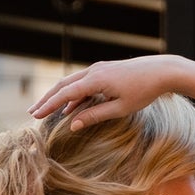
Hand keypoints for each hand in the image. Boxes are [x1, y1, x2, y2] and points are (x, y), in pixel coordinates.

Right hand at [29, 57, 185, 131]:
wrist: (161, 71)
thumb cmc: (143, 91)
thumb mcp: (120, 108)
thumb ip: (95, 115)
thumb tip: (73, 125)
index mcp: (96, 80)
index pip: (65, 94)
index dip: (49, 105)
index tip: (35, 116)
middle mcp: (93, 71)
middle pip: (63, 85)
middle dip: (47, 99)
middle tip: (32, 113)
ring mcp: (98, 69)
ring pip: (71, 83)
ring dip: (58, 96)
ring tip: (45, 110)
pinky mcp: (104, 71)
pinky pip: (83, 83)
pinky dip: (73, 95)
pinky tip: (70, 108)